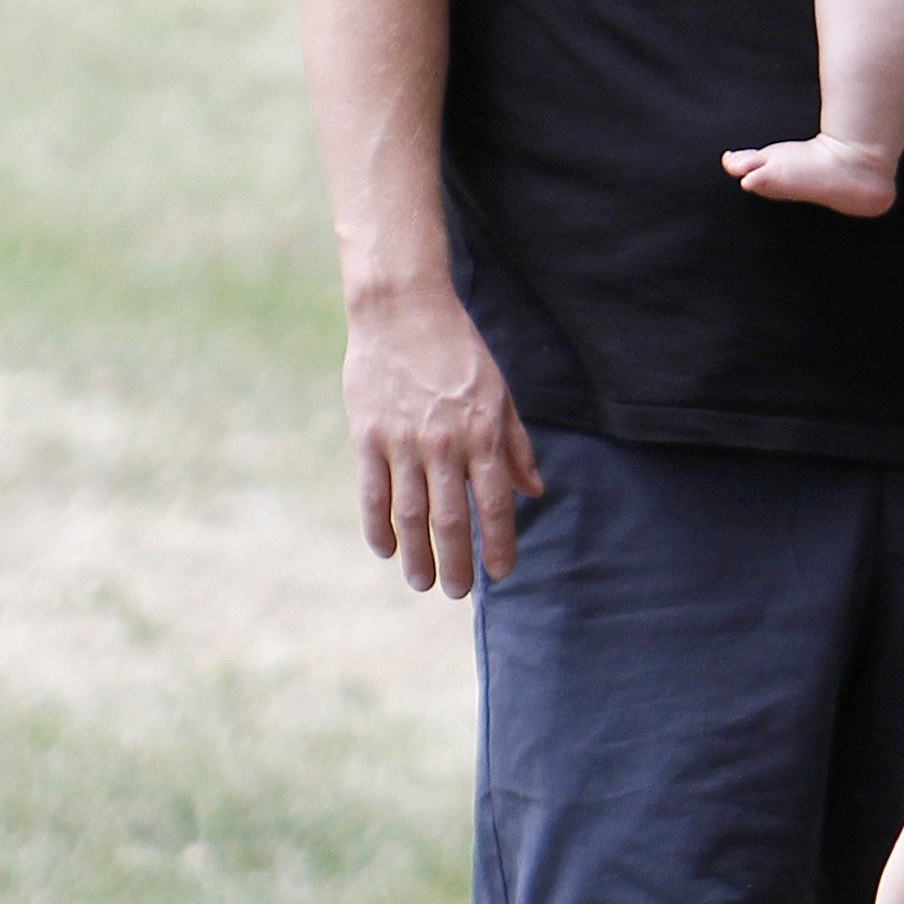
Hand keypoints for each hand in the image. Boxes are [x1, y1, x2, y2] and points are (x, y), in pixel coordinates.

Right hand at [342, 281, 539, 596]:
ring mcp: (403, 442)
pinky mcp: (368, 436)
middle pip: (450, 520)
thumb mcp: (500, 394)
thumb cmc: (459, 352)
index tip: (501, 574)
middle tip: (458, 592)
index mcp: (483, 435)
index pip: (494, 504)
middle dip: (457, 563)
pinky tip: (385, 549)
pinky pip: (373, 493)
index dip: (498, 544)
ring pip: (410, 515)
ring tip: (423, 582)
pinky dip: (378, 526)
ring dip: (417, 555)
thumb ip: (516, 446)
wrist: (403, 311)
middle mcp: (445, 445)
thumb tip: (535, 491)